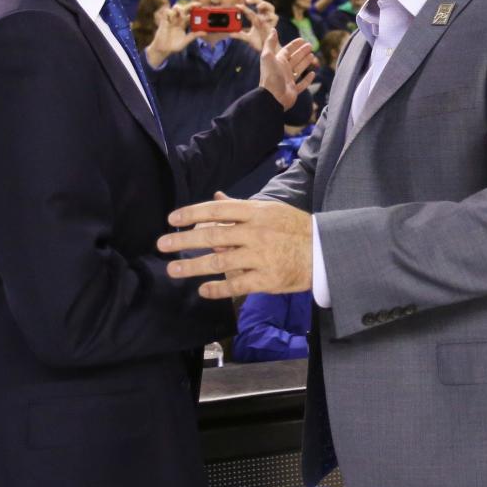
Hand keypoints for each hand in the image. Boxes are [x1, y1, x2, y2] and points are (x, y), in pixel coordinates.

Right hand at [145, 4, 197, 66]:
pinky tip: (171, 18)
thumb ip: (194, 36)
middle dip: (191, 5)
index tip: (203, 9)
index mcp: (184, 24)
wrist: (163, 49)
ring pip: (176, 8)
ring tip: (181, 12)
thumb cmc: (174, 46)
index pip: (191, 15)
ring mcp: (171, 20)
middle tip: (197, 4)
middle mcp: (178, 20)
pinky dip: (170, 13)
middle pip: (185, 9)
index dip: (196, 12)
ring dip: (179, 8)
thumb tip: (205, 33)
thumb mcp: (186, 41)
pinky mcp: (164, 20)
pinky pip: (167, 12)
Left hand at [158, 193, 312, 298]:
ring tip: (173, 269)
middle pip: (214, 235)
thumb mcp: (269, 210)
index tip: (172, 219)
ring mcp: (261, 257)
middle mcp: (256, 233)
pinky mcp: (267, 279)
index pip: (218, 209)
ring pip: (221, 262)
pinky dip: (218, 288)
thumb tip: (217, 196)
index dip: (193, 213)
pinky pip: (237, 285)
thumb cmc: (293, 228)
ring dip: (194, 266)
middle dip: (184, 240)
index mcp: (256, 212)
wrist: (324, 252)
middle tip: (162, 244)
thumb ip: (241, 207)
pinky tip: (203, 290)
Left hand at [230, 0, 275, 50]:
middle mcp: (264, 17)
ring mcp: (269, 21)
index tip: (237, 6)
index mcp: (257, 18)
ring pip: (271, 7)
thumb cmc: (259, 42)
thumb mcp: (247, 38)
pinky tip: (265, 18)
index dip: (244, 6)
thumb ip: (239, 35)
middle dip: (256, 0)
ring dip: (265, 5)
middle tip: (247, 1)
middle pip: (262, 3)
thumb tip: (229, 34)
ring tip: (258, 6)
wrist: (266, 49)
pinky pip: (274, 17)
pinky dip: (271, 16)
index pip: (251, 9)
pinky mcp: (274, 25)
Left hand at [258, 32, 315, 109]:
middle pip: (294, 58)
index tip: (302, 39)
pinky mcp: (293, 91)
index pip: (287, 50)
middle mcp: (283, 70)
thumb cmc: (271, 77)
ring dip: (305, 62)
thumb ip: (270, 43)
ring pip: (299, 69)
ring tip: (312, 55)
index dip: (294, 45)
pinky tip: (313, 74)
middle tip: (310, 45)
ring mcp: (288, 81)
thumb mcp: (268, 57)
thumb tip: (273, 29)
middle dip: (302, 52)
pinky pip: (302, 84)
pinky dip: (308, 79)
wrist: (272, 98)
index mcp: (278, 62)